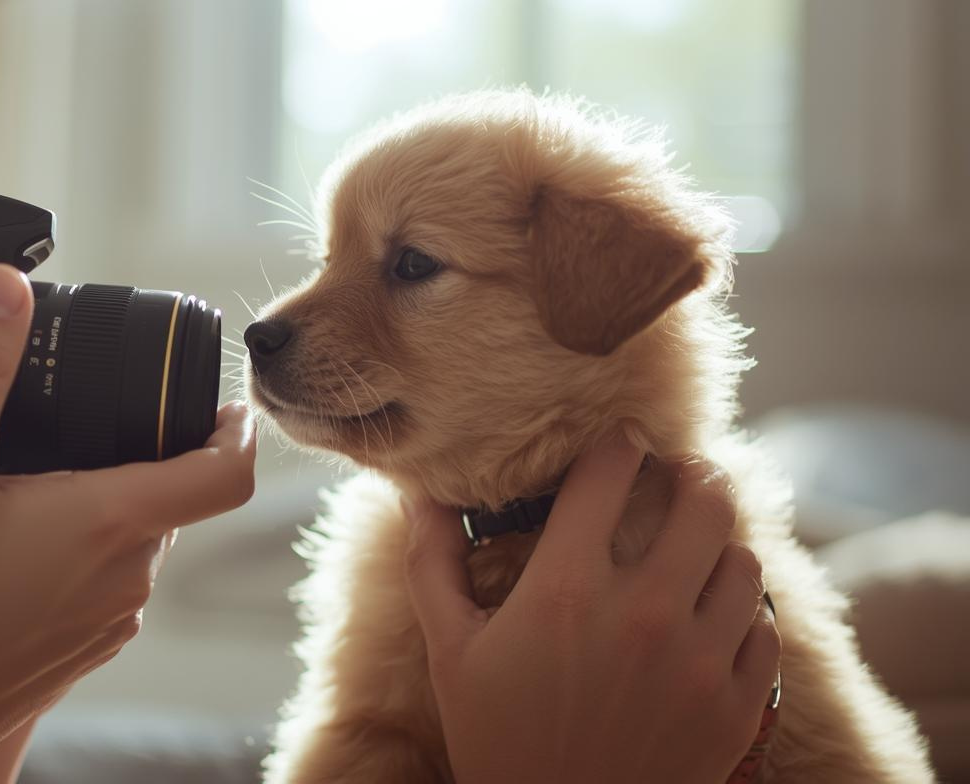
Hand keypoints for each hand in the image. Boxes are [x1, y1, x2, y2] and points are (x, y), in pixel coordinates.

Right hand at [0, 264, 256, 783]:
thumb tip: (6, 291)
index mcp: (111, 519)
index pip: (230, 471)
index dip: (240, 429)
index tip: (227, 397)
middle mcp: (131, 570)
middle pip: (180, 492)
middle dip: (154, 448)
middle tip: (102, 411)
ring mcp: (115, 614)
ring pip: (145, 534)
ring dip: (117, 496)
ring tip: (51, 469)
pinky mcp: (92, 644)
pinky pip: (116, 575)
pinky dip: (93, 542)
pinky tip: (27, 533)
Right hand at [402, 439, 779, 783]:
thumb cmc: (496, 737)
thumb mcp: (449, 650)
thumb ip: (431, 562)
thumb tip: (417, 493)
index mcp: (563, 588)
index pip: (611, 472)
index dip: (619, 445)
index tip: (621, 444)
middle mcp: (640, 613)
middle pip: (703, 499)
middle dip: (694, 473)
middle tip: (683, 473)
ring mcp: (697, 660)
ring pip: (743, 559)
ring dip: (722, 541)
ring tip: (700, 544)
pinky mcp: (735, 704)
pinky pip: (763, 627)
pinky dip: (743, 611)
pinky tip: (713, 613)